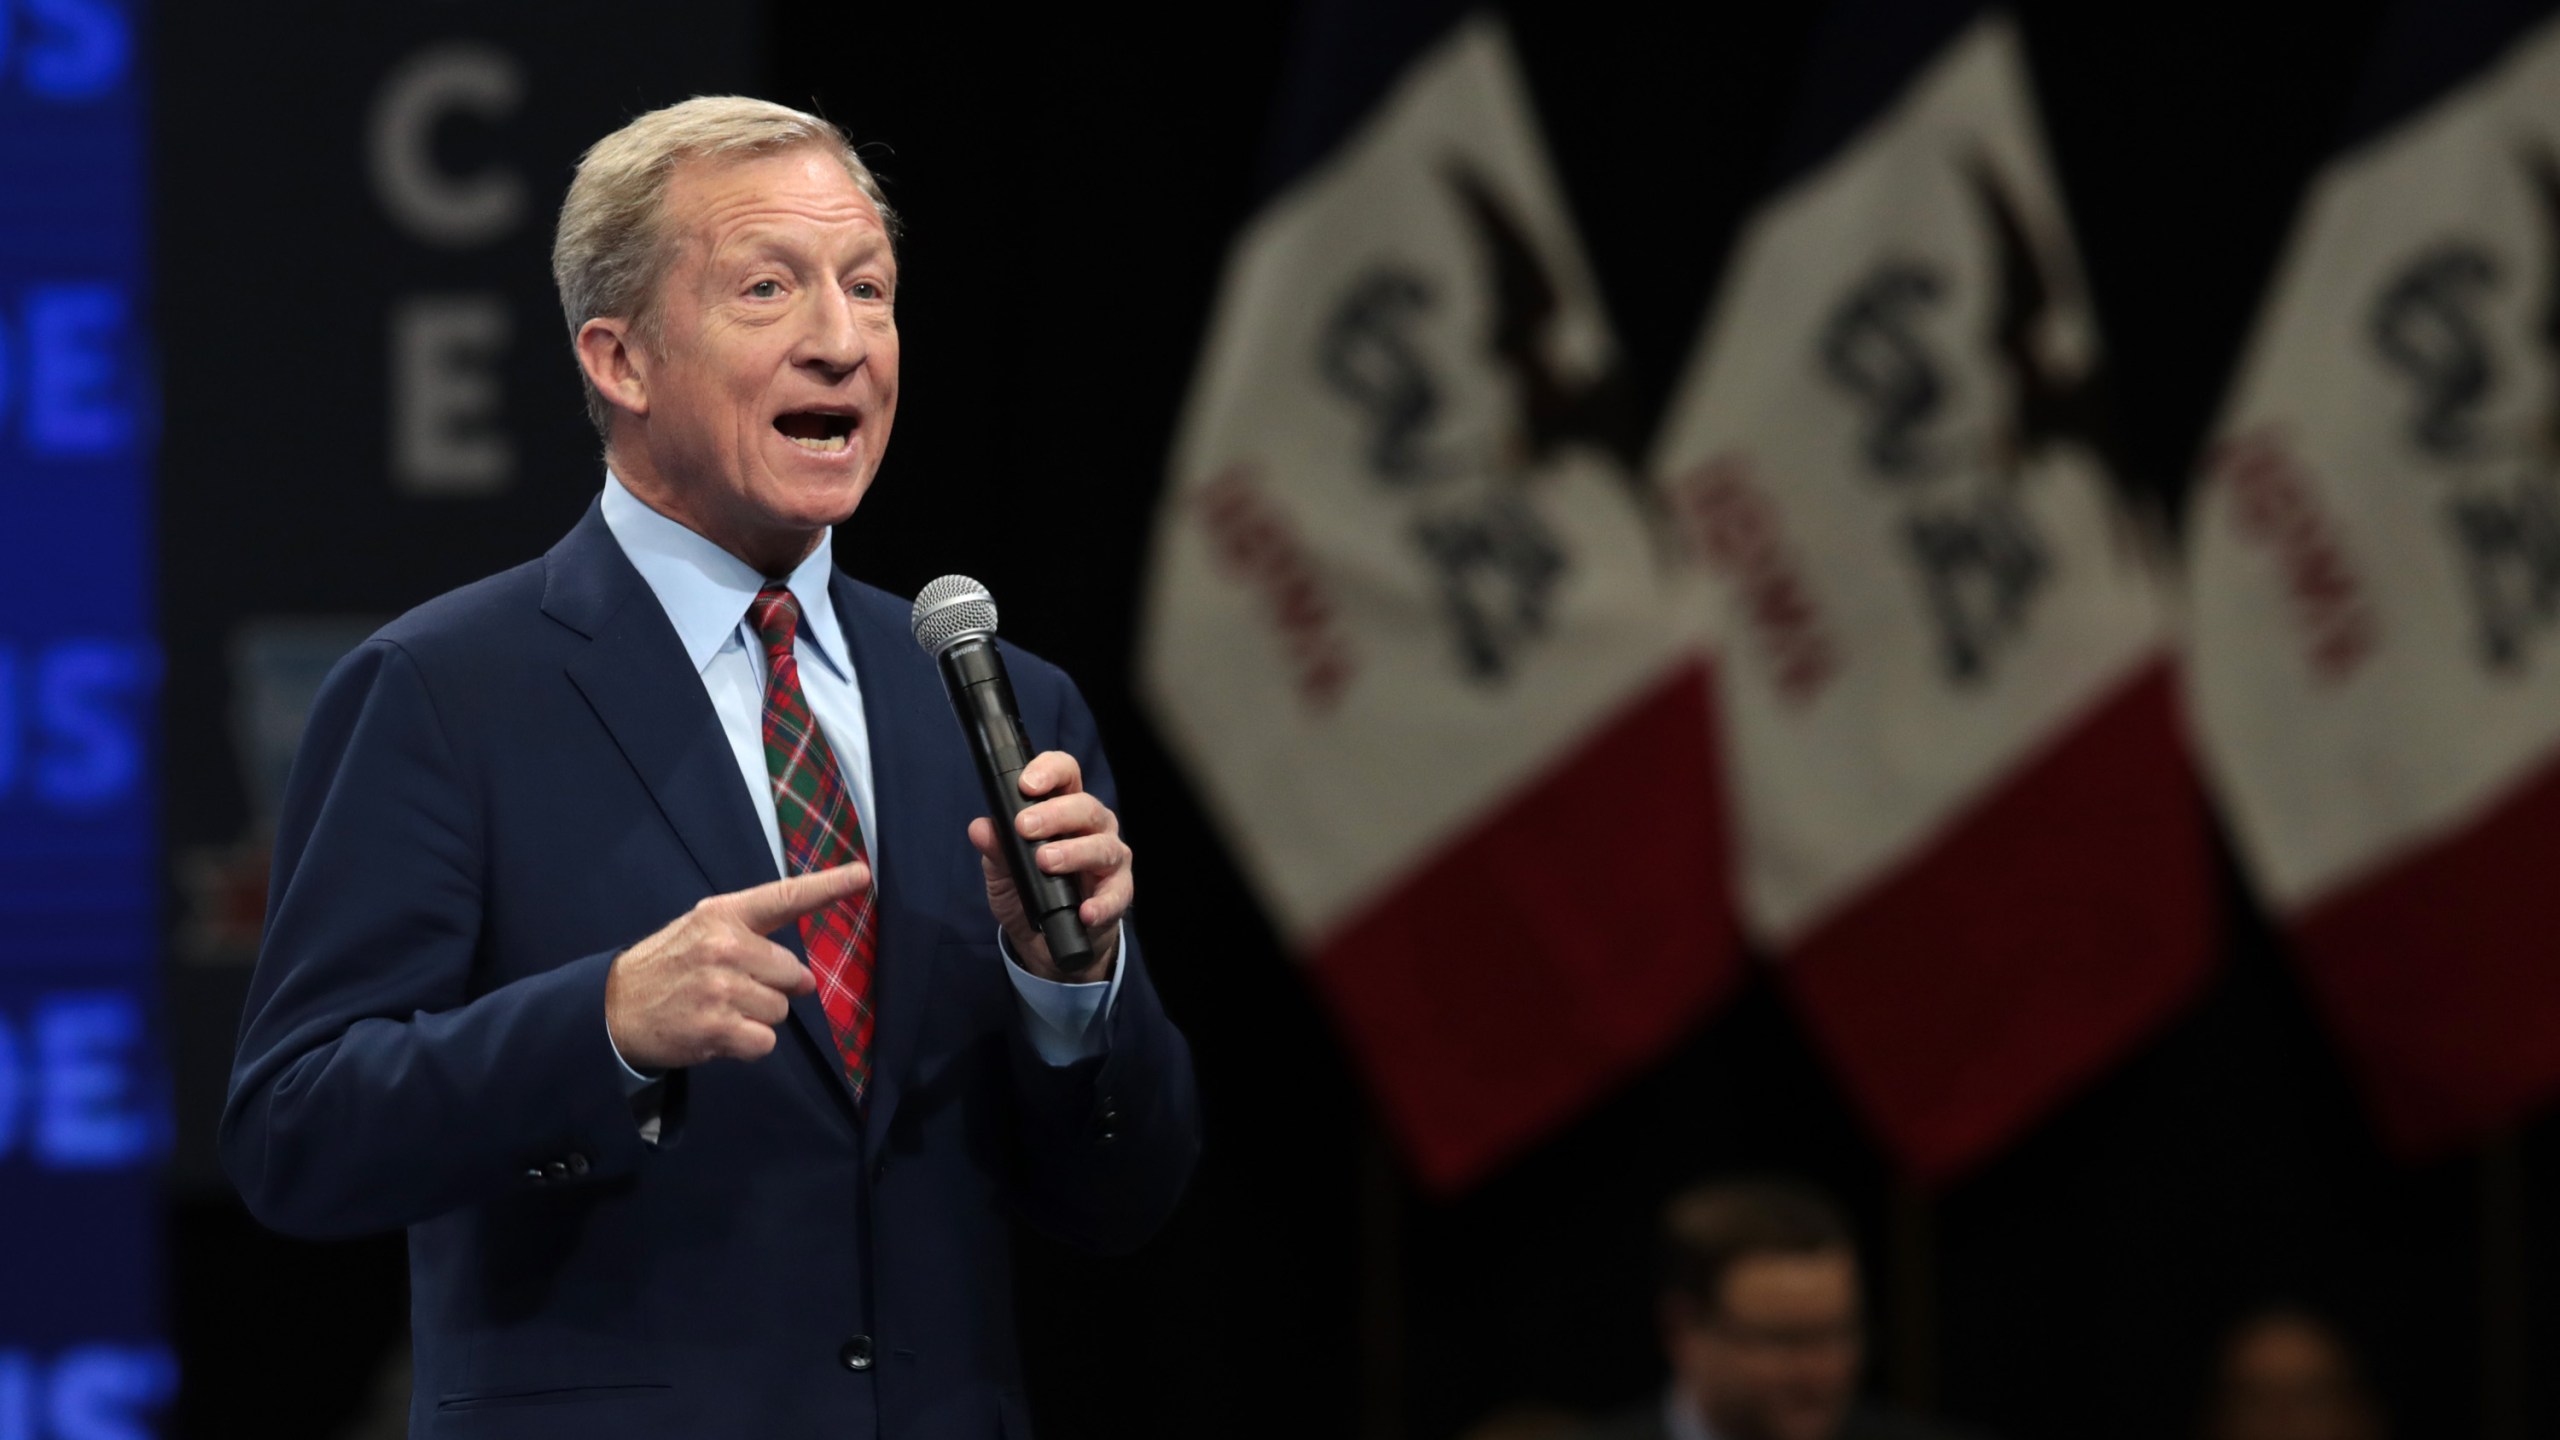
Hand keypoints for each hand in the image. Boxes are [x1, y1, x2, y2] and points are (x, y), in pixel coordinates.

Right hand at [604, 863, 866, 1070]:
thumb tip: (804, 979)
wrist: (613, 1010)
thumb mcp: (700, 932)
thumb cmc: (665, 968)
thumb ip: (751, 941)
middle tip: (730, 991)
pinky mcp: (718, 1028)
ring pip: (779, 1011)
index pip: (783, 897)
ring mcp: (722, 989)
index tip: (862, 874)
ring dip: (756, 1018)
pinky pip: (765, 1042)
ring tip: (717, 1011)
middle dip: (772, 989)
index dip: (827, 886)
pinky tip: (718, 1034)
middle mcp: (725, 947)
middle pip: (792, 974)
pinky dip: (748, 1045)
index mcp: (722, 916)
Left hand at [967, 751, 1130, 981]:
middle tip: (1025, 827)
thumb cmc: (1028, 892)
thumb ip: (995, 848)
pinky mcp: (1119, 892)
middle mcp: (1093, 827)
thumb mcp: (1002, 871)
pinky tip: (1084, 911)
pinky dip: (1101, 903)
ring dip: (1074, 852)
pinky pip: (1116, 894)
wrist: (1043, 941)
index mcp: (1064, 809)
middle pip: (1085, 807)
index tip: (1026, 784)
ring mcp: (1110, 858)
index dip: (1049, 771)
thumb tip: (980, 828)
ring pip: (1102, 846)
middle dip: (1055, 814)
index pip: (1065, 775)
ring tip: (1046, 862)